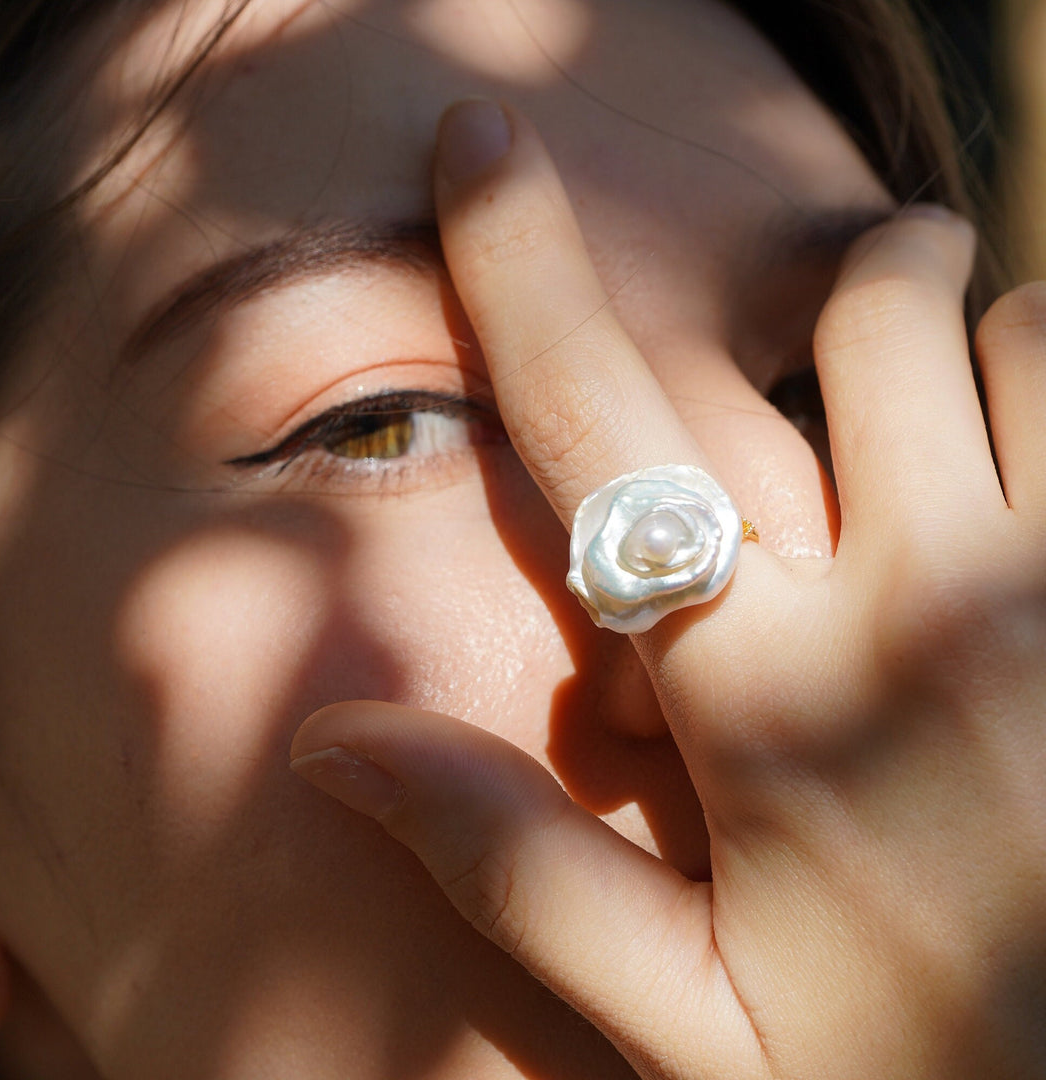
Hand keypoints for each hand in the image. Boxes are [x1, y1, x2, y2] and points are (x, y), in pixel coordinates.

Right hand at [291, 101, 1045, 1078]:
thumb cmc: (924, 1079)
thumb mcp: (692, 1025)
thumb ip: (516, 867)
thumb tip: (334, 738)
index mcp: (766, 699)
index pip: (601, 430)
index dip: (521, 271)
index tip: (475, 141)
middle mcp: (918, 606)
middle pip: (839, 316)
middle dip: (814, 280)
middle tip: (812, 337)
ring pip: (994, 328)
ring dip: (944, 334)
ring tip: (924, 425)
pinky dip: (1042, 383)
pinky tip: (1016, 478)